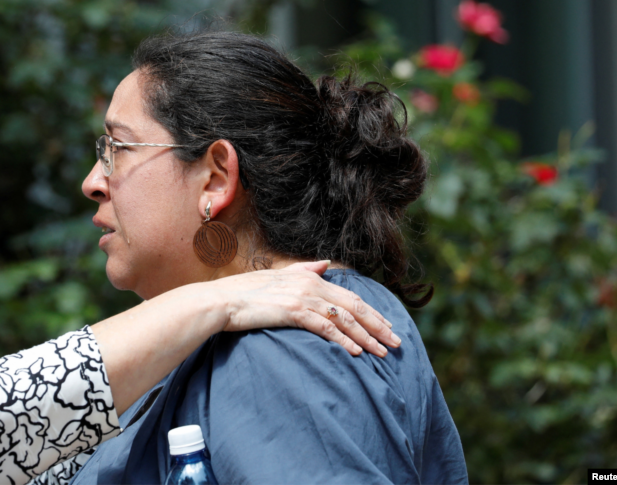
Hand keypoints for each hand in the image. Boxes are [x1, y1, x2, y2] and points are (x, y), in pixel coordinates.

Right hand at [216, 260, 400, 356]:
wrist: (221, 301)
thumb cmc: (245, 293)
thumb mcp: (278, 277)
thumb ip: (304, 270)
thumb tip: (324, 264)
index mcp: (309, 277)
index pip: (348, 296)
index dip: (371, 312)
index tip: (387, 326)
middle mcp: (310, 284)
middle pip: (354, 307)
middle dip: (378, 326)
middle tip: (396, 343)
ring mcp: (302, 297)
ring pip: (344, 319)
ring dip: (366, 337)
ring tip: (382, 352)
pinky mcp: (293, 312)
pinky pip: (326, 328)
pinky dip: (343, 340)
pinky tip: (355, 353)